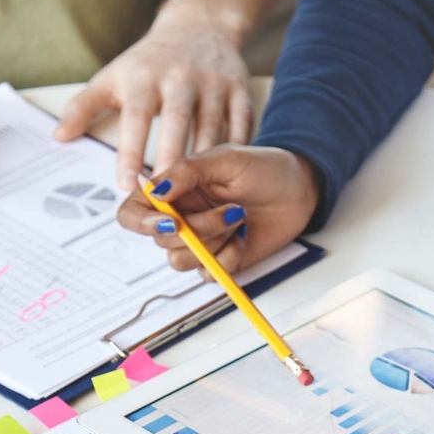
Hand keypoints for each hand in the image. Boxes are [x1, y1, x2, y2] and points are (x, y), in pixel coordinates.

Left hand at [54, 0, 254, 188]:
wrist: (199, 27)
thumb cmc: (149, 62)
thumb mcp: (114, 77)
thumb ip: (83, 107)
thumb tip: (58, 138)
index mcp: (146, 75)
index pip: (135, 116)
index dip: (130, 150)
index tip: (126, 184)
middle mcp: (181, 76)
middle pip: (177, 121)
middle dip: (171, 159)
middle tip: (165, 198)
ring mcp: (214, 82)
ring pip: (212, 127)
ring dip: (204, 164)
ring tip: (197, 196)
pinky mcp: (240, 88)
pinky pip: (242, 124)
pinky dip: (236, 151)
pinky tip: (228, 178)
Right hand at [117, 145, 319, 276]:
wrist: (300, 190)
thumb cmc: (263, 167)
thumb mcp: (225, 159)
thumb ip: (187, 172)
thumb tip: (155, 191)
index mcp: (173, 190)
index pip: (133, 213)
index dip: (141, 222)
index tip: (170, 221)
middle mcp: (181, 217)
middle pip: (161, 240)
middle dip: (198, 229)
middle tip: (232, 210)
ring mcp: (200, 242)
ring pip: (181, 261)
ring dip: (214, 242)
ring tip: (240, 219)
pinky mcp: (220, 260)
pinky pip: (208, 274)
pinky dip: (228, 258)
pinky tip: (244, 237)